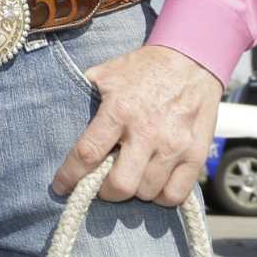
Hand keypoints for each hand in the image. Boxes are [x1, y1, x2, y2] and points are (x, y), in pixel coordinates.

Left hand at [51, 44, 220, 205]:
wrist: (191, 59)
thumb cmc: (144, 68)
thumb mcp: (107, 73)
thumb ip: (85, 95)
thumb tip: (62, 115)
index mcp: (119, 110)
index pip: (88, 154)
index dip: (70, 176)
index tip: (61, 186)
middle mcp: (147, 132)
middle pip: (120, 185)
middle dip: (105, 191)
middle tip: (102, 184)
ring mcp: (174, 145)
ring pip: (147, 193)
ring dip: (134, 191)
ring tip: (130, 177)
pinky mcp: (196, 154)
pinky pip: (176, 194)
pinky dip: (161, 196)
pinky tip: (154, 183)